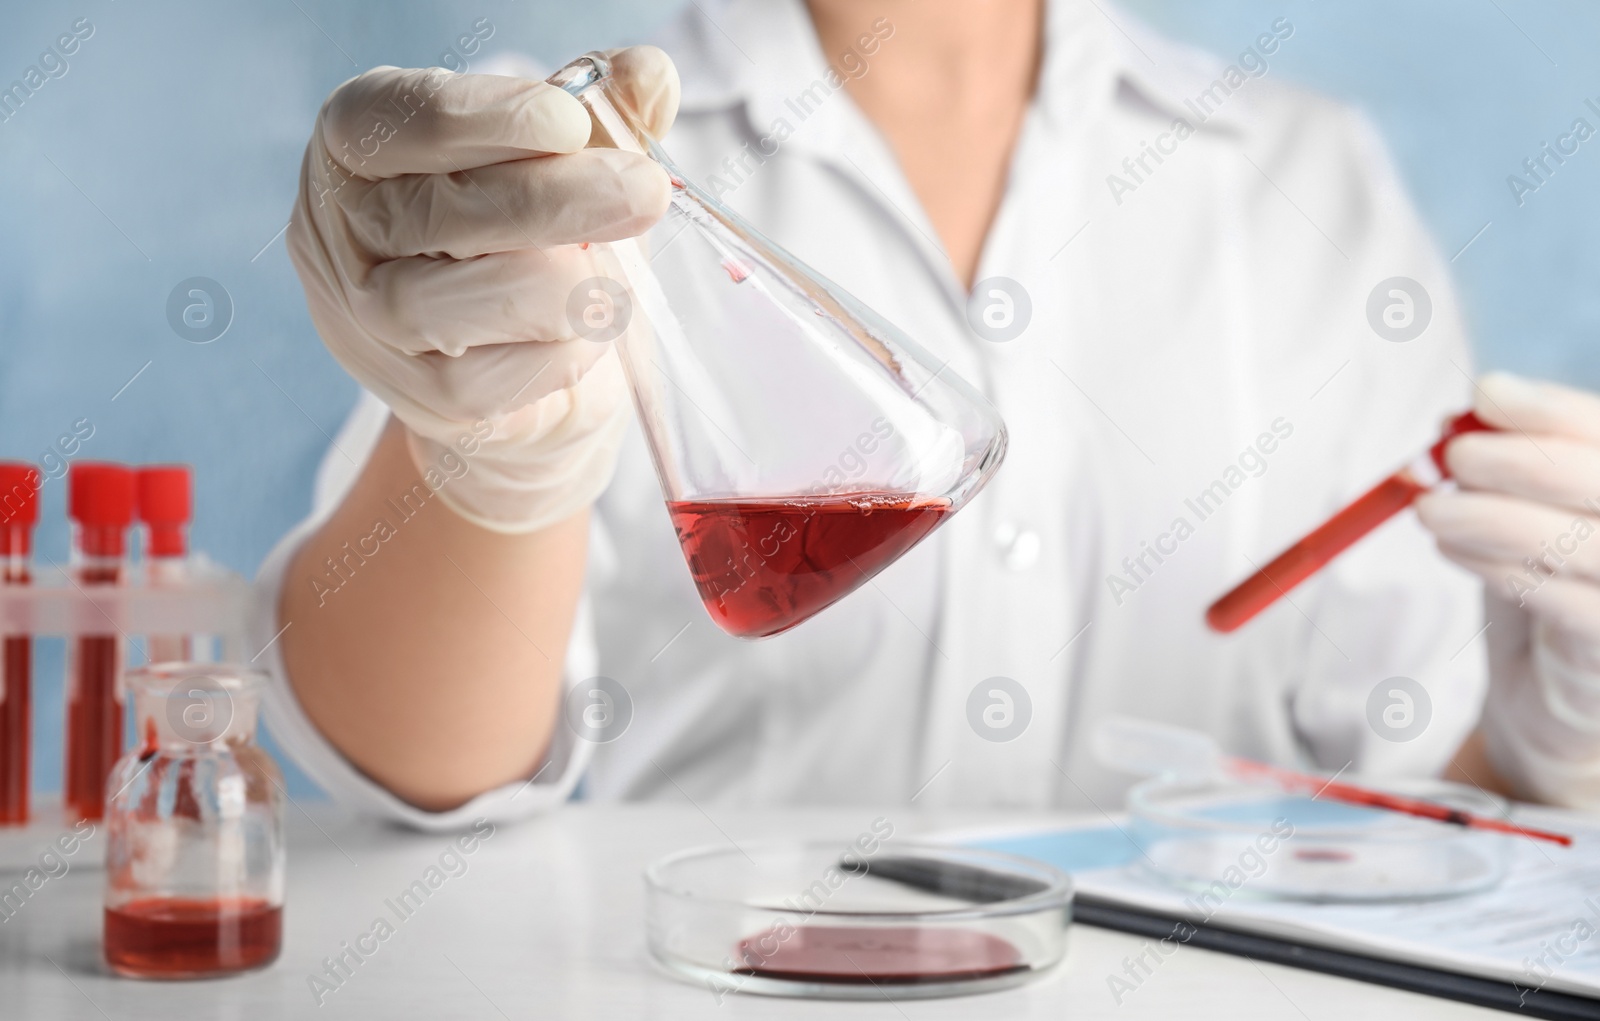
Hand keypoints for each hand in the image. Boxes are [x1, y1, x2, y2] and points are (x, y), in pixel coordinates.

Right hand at [286, 48, 678, 531]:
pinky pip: (482, 383)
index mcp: (358, 143)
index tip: (574, 122)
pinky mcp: (415, 401)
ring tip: (611, 280)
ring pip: (447, 305)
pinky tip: (587, 334)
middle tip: (643, 193)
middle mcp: (341, 233)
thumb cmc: (537, 233)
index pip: (403, 120)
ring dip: (557, 288)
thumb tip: (652, 75)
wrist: (531, 362)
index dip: (492, 120)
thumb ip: (605, 112)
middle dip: (555, 201)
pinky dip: (555, 356)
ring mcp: (366, 325)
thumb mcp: (570, 155)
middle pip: (437, 214)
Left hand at [1416, 372, 1599, 803]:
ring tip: (1431, 510)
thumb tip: (1457, 419)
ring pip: (1582, 542)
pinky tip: (1453, 551)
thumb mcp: (1525, 512)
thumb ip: (1504, 465)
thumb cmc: (1547, 586)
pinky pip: (1565, 603)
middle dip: (1521, 461)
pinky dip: (1500, 568)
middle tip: (1450, 457)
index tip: (1486, 393)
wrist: (1553, 694)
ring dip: (1495, 517)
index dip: (1550, 409)